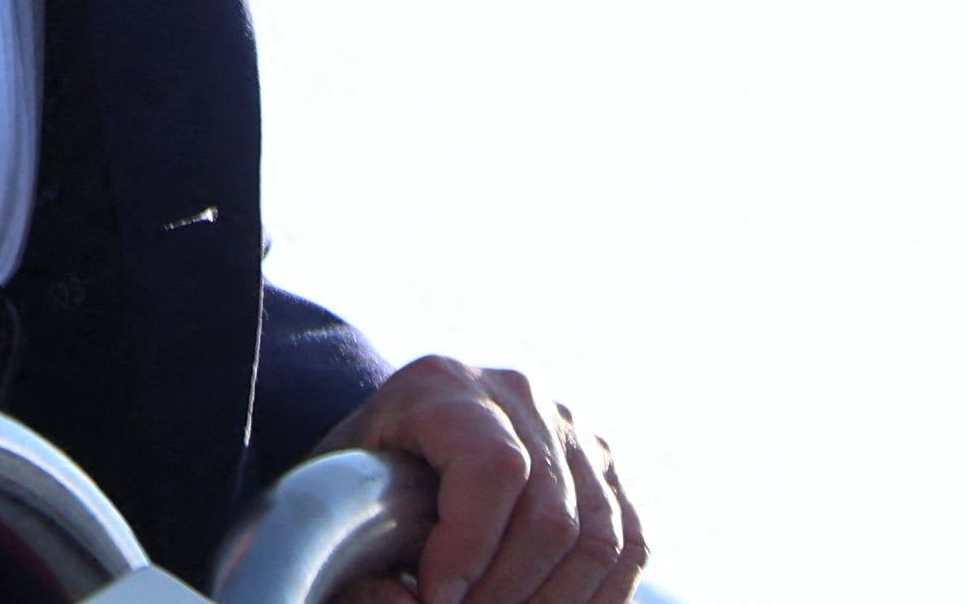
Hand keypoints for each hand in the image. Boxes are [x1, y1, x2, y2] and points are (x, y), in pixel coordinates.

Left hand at [315, 355, 644, 603]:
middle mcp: (518, 394)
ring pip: (599, 539)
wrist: (396, 452)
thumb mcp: (337, 510)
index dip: (471, 548)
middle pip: (550, 515)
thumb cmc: (360, 485)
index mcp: (442, 385)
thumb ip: (358, 568)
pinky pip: (630, 548)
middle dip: (507, 594)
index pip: (492, 466)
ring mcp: (571, 430)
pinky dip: (596, 600)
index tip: (436, 600)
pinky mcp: (606, 473)